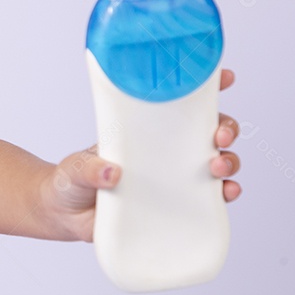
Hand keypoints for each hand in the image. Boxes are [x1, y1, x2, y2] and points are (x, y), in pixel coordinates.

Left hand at [43, 68, 241, 241]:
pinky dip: (224, 193)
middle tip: (219, 136)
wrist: (65, 217)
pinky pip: (209, 198)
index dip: (206, 88)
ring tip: (217, 167)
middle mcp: (165, 151)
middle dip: (225, 127)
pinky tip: (227, 192)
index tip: (225, 78)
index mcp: (144, 131)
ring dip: (229, 160)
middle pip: (210, 131)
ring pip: (217, 162)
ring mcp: (173, 178)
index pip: (179, 103)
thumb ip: (90, 169)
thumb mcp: (76, 168)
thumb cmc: (72, 181)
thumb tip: (113, 173)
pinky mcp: (175, 206)